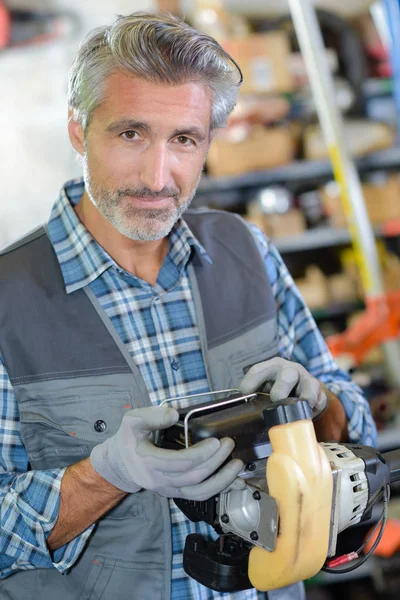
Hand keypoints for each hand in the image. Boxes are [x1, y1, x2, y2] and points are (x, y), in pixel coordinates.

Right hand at [90, 405, 242, 500]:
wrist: (120, 464)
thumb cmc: (128, 440)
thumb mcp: (132, 421)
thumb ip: (152, 415)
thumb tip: (174, 414)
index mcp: (149, 463)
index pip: (179, 463)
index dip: (201, 454)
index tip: (216, 441)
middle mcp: (160, 481)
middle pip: (194, 477)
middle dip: (216, 462)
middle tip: (230, 444)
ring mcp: (170, 490)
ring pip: (200, 493)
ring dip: (222, 480)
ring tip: (237, 464)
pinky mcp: (177, 493)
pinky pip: (200, 496)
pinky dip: (220, 489)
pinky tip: (236, 482)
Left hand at [239, 357, 327, 416]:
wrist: (300, 387)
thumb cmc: (277, 388)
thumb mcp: (264, 388)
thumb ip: (256, 397)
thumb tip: (245, 411)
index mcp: (271, 367)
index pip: (259, 370)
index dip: (251, 380)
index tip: (245, 392)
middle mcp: (289, 370)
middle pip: (286, 375)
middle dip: (281, 390)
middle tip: (276, 401)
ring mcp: (305, 378)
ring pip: (308, 384)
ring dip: (304, 397)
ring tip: (299, 407)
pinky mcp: (318, 389)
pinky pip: (319, 397)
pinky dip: (315, 406)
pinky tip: (309, 411)